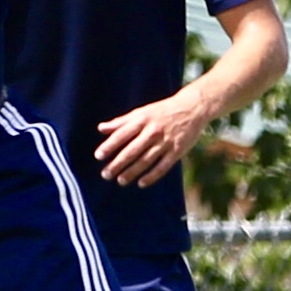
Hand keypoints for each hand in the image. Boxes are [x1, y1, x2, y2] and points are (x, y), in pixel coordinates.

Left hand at [94, 87, 217, 188]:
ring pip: (146, 160)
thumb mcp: (141, 112)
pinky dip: (152, 175)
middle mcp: (153, 131)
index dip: (109, 145)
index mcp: (142, 120)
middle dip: (118, 163)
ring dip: (132, 172)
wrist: (192, 108)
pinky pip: (163, 166)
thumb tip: (101, 128)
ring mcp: (166, 142)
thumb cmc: (162, 111)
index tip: (98, 156)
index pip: (122, 134)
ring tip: (120, 181)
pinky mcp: (178, 150)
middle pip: (132, 150)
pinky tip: (141, 183)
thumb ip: (121, 121)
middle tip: (106, 174)